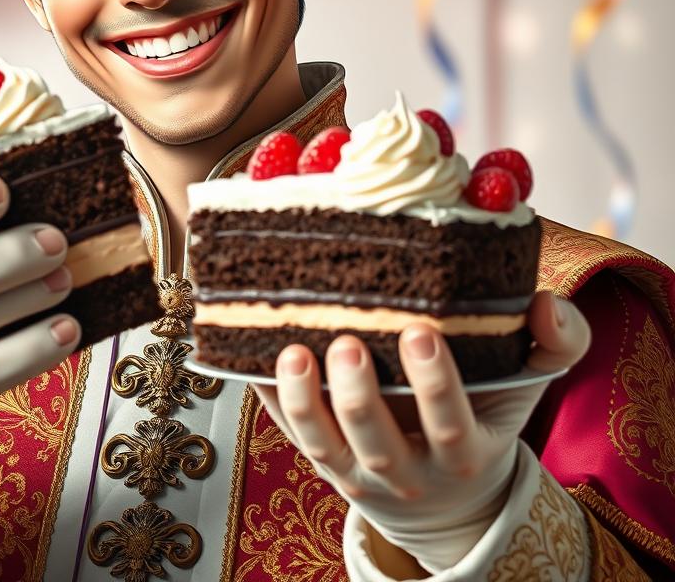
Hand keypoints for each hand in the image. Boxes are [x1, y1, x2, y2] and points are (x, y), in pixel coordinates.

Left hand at [252, 291, 590, 572]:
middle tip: (348, 342)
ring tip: (294, 350)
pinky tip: (252, 354)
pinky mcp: (318, 458)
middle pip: (377, 440)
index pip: (449, 425)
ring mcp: (356, 470)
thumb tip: (545, 305)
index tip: (421, 332)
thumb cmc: (481, 422)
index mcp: (461, 452)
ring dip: (306, 399)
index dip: (434, 384)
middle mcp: (406, 471)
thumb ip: (554, 346)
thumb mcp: (525, 390)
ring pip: (323, 444)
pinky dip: (270, 396)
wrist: (447, 501)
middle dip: (360, 393)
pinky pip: (287, 431)